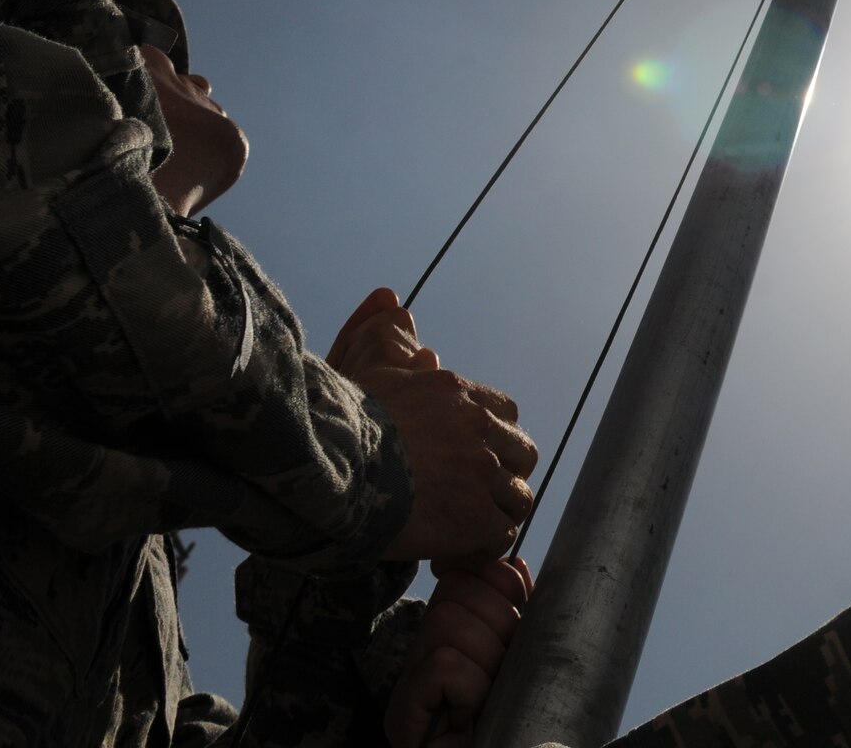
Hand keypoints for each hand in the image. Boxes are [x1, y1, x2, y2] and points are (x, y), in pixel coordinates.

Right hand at [327, 290, 539, 560]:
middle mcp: (479, 429)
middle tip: (474, 495)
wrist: (328, 468)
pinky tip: (457, 549)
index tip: (469, 458)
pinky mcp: (476, 518)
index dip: (491, 439)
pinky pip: (502, 533)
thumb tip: (392, 302)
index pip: (504, 414)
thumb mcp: (364, 366)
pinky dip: (484, 544)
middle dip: (504, 474)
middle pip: (522, 453)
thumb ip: (383, 336)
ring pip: (518, 497)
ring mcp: (482, 474)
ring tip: (466, 528)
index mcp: (458, 394)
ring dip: (495, 512)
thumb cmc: (340, 420)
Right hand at [386, 555, 531, 747]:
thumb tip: (513, 565)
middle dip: (498, 626)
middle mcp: (419, 661)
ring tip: (489, 698)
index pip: (461, 575)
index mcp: (449, 640)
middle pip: (456, 592)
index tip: (517, 625)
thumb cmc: (520, 721)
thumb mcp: (524, 657)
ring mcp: (407, 690)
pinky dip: (471, 687)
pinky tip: (473, 715)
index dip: (499, 587)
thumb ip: (517, 613)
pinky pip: (445, 664)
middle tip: (504, 672)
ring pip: (450, 623)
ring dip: (487, 662)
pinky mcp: (403, 718)